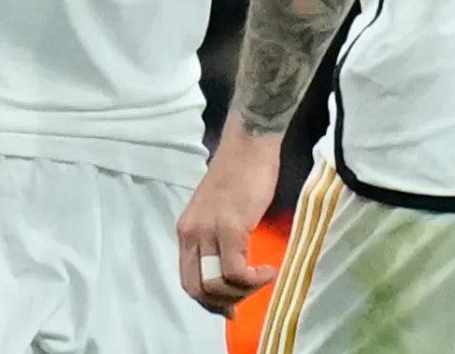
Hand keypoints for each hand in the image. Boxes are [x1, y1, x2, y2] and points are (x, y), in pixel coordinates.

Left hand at [176, 129, 280, 317]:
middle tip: (248, 297)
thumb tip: (232, 270)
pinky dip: (254, 279)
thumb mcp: (219, 212)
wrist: (249, 145)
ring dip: (243, 292)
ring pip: (216, 285)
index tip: (229, 309)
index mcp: (186, 231)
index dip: (208, 302)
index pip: (187, 280)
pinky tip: (268, 270)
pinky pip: (236, 271)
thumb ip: (217, 239)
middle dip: (224, 303)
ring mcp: (208, 231)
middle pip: (197, 289)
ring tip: (262, 278)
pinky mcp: (230, 227)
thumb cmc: (240, 175)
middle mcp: (191, 233)